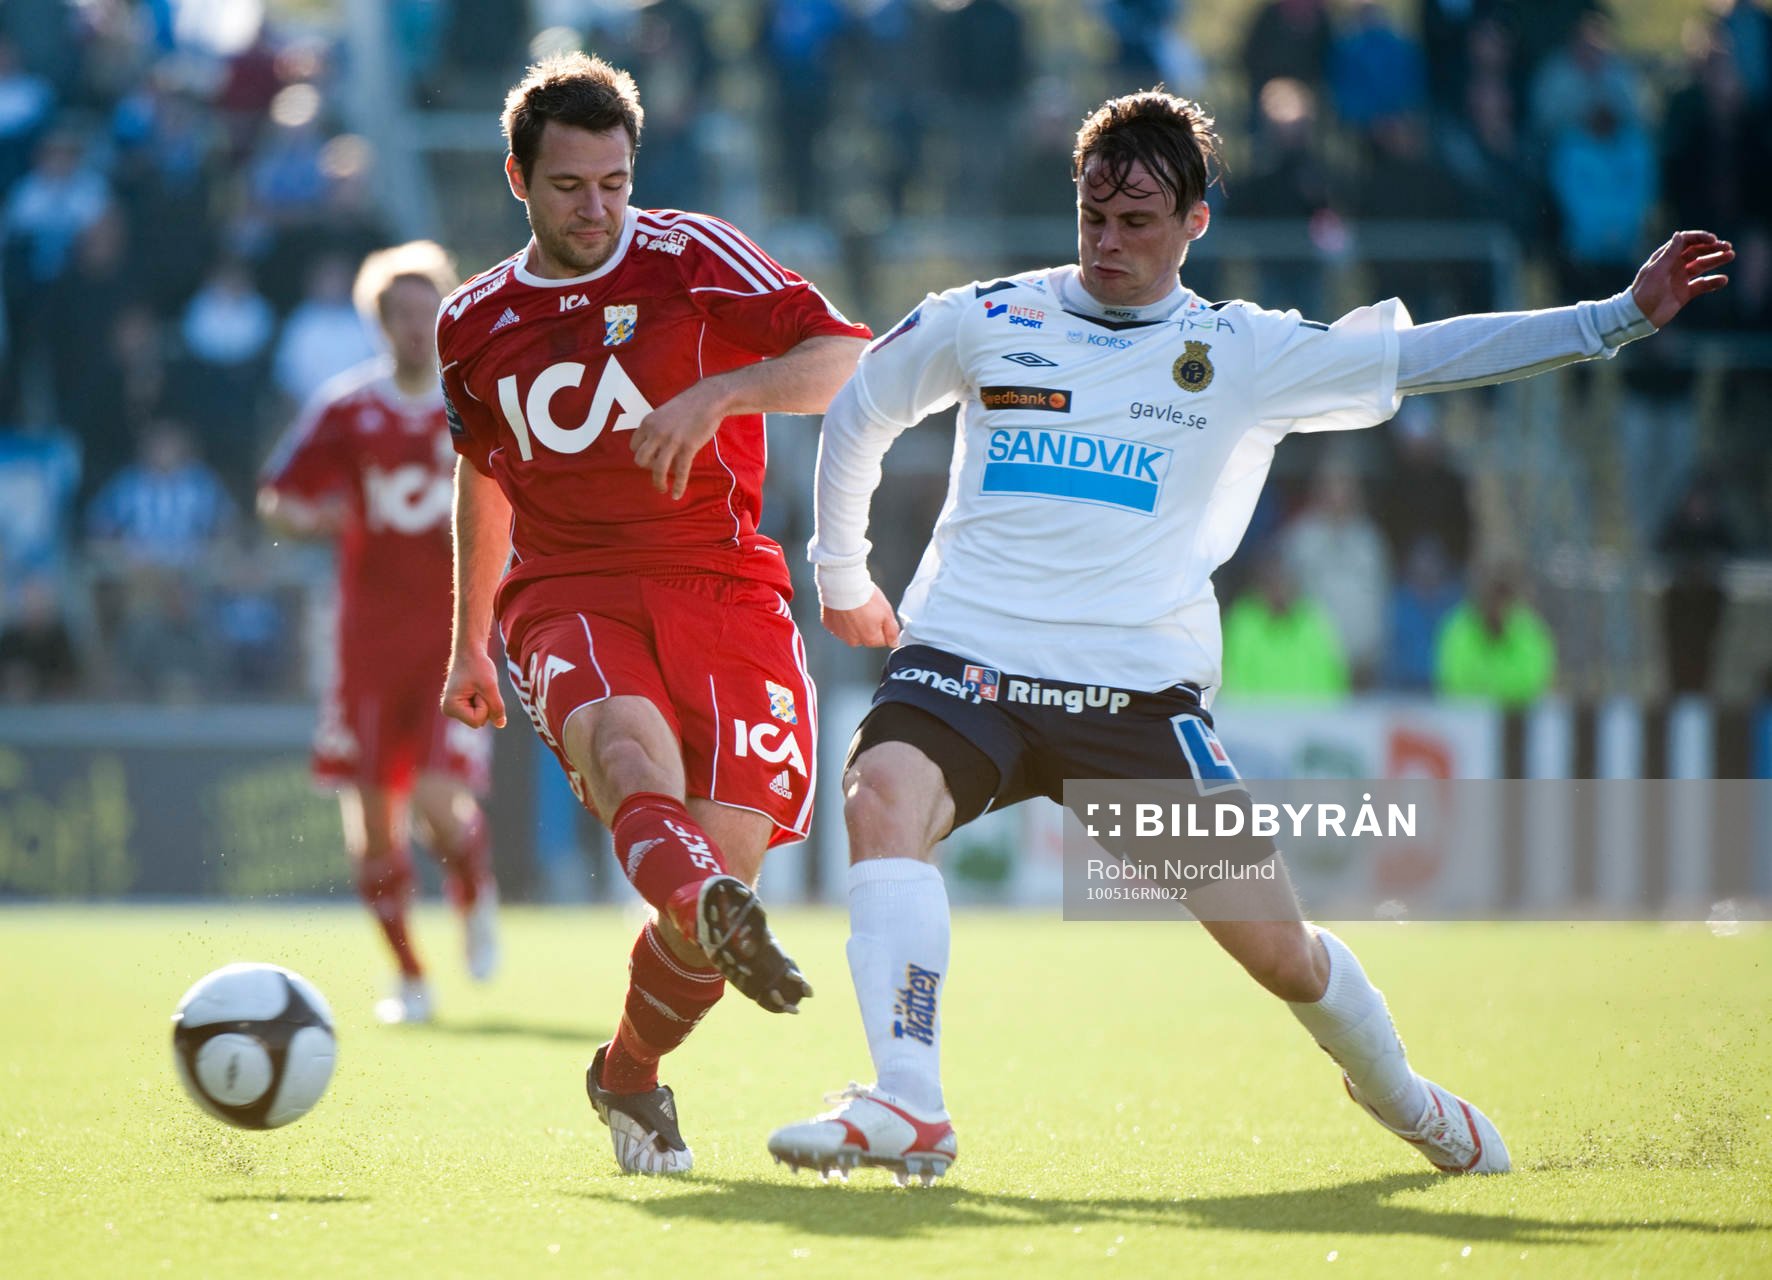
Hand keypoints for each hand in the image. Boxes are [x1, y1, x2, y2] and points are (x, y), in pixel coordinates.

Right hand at [441, 648, 505, 728]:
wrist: (470, 651)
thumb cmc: (478, 665)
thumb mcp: (490, 686)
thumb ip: (497, 707)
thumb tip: (501, 724)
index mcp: (450, 707)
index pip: (477, 721)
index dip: (485, 705)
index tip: (478, 688)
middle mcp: (449, 711)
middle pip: (479, 721)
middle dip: (485, 703)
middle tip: (478, 685)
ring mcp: (454, 709)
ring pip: (481, 716)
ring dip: (485, 701)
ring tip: (477, 686)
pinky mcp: (461, 705)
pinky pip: (481, 710)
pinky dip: (484, 700)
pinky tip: (476, 688)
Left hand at [629, 382, 727, 500]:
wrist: (709, 399)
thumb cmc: (688, 405)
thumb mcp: (664, 413)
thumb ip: (656, 428)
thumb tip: (654, 445)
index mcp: (647, 423)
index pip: (634, 447)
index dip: (642, 454)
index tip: (652, 458)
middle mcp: (656, 433)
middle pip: (641, 460)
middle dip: (648, 468)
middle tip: (658, 470)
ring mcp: (671, 441)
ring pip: (657, 469)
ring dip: (658, 483)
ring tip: (662, 489)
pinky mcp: (688, 448)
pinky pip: (680, 472)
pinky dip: (678, 486)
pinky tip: (676, 495)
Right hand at [822, 588, 900, 646]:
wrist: (843, 584)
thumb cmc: (864, 597)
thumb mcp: (887, 612)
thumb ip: (892, 631)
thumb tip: (894, 642)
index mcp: (870, 639)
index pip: (882, 640)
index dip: (883, 626)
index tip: (880, 614)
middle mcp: (854, 640)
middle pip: (865, 636)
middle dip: (868, 625)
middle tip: (867, 608)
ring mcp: (840, 633)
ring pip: (851, 631)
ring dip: (854, 621)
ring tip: (856, 606)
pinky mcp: (829, 624)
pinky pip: (838, 624)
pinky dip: (841, 617)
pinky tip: (845, 606)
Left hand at [1630, 230, 1732, 328]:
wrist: (1639, 316)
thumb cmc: (1644, 292)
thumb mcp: (1657, 271)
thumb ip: (1669, 253)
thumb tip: (1679, 234)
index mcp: (1665, 257)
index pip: (1686, 242)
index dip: (1700, 238)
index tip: (1713, 240)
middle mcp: (1674, 265)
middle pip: (1697, 252)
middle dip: (1712, 248)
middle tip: (1728, 247)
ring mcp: (1680, 279)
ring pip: (1702, 266)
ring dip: (1716, 260)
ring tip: (1730, 256)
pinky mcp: (1685, 293)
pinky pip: (1702, 284)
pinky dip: (1713, 282)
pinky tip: (1723, 280)